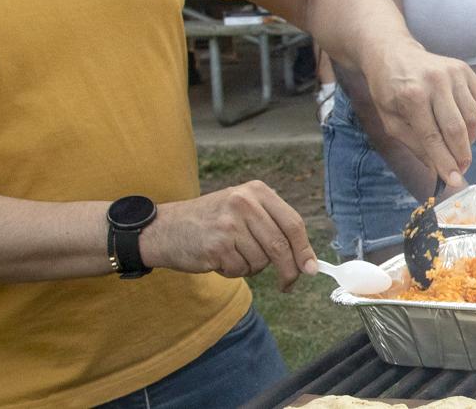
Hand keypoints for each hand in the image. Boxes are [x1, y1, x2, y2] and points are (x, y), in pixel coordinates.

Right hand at [140, 182, 318, 292]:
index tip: (311, 268)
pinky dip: (233, 272)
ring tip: (231, 254)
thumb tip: (306, 260)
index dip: (305, 249)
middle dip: (289, 270)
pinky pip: (240, 270)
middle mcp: (244, 203)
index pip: (293, 223)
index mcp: (256, 191)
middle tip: (288, 285)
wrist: (164, 228)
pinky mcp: (217, 245)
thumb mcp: (242, 209)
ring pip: (260, 261)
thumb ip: (272, 227)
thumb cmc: (210, 222)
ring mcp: (230, 224)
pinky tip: (218, 259)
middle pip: (280, 246)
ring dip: (250, 267)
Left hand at [361, 42, 475, 187]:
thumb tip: (439, 170)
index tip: (454, 181)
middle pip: (457, 128)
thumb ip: (416, 145)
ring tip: (457, 145)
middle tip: (461, 170)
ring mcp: (453, 73)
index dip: (444, 162)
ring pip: (473, 117)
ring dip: (469, 139)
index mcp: (411, 96)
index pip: (432, 137)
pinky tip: (464, 124)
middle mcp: (435, 81)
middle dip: (461, 155)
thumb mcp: (391, 122)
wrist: (393, 53)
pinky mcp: (465, 69)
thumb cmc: (388, 91)